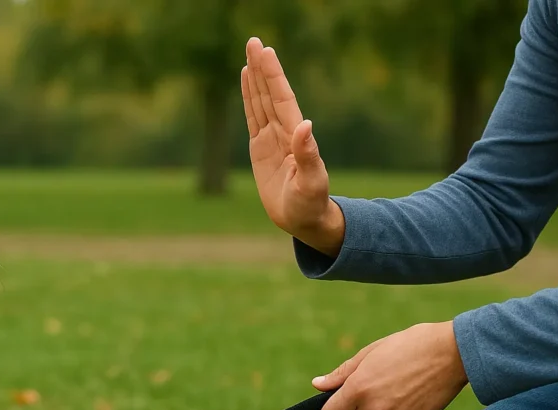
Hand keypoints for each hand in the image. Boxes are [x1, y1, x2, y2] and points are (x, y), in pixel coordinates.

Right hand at [242, 37, 343, 256]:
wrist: (304, 218)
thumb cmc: (310, 204)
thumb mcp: (311, 183)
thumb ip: (308, 156)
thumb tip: (304, 126)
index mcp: (294, 137)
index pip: (281, 99)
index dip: (273, 76)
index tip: (266, 53)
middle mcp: (283, 132)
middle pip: (270, 94)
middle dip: (262, 68)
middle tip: (254, 42)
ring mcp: (271, 138)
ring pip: (260, 101)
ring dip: (255, 78)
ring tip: (248, 54)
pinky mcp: (260, 148)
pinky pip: (252, 117)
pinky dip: (249, 98)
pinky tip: (246, 80)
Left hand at [313, 322, 467, 409]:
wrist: (452, 353)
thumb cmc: (408, 346)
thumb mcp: (371, 353)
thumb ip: (342, 374)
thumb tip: (318, 385)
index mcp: (357, 389)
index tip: (338, 403)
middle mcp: (372, 409)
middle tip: (370, 391)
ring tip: (391, 391)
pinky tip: (405, 399)